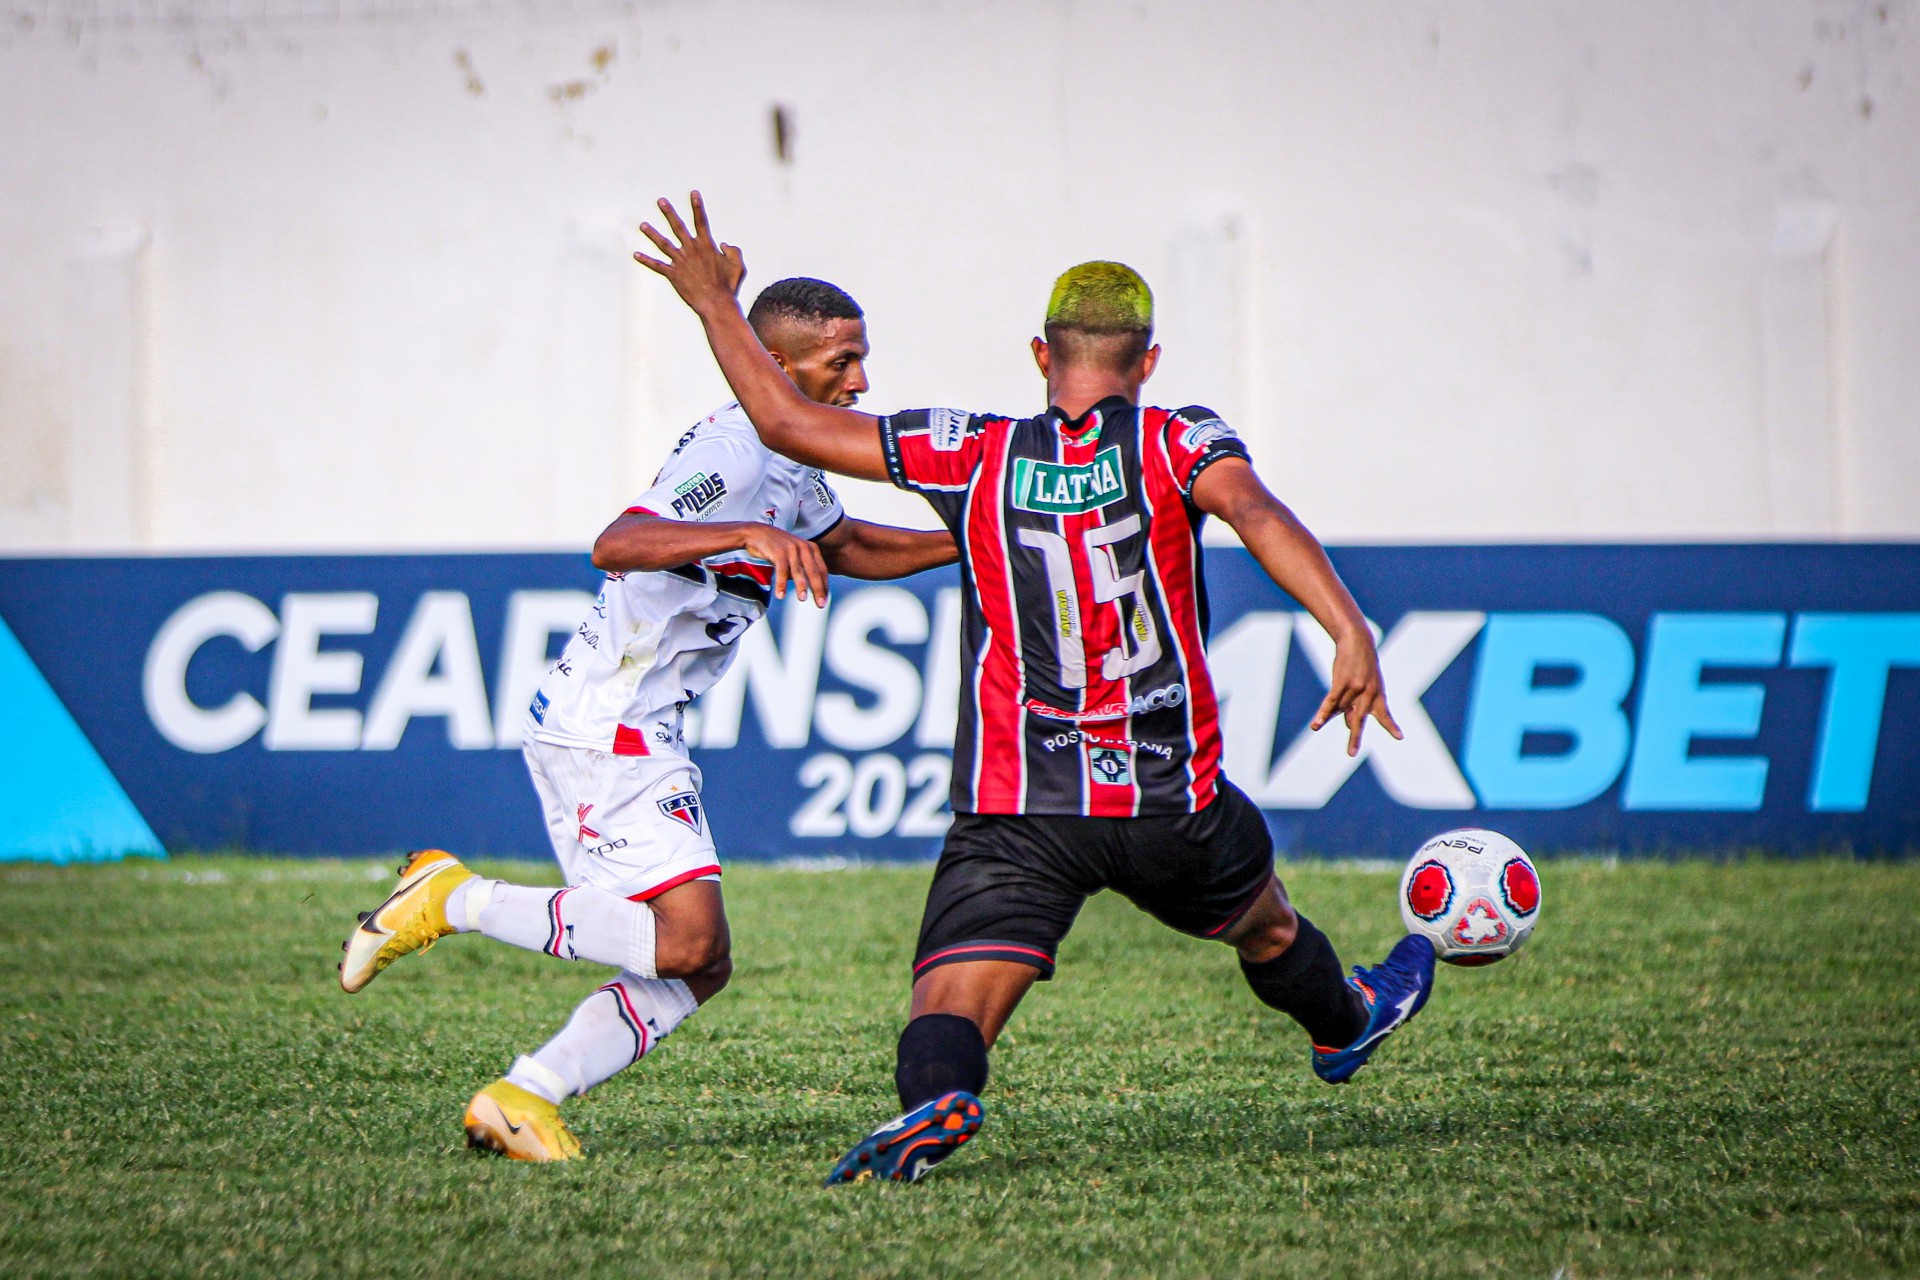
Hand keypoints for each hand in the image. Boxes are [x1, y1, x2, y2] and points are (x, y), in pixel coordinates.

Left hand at [633, 192, 746, 314]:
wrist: (716, 303)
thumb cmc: (727, 286)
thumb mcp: (737, 266)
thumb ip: (733, 251)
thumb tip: (724, 244)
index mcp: (706, 246)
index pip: (701, 221)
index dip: (697, 206)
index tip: (693, 193)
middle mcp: (691, 250)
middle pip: (678, 227)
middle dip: (669, 213)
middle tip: (661, 201)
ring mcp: (681, 262)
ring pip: (663, 244)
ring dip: (652, 234)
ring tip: (643, 225)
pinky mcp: (673, 275)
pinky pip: (657, 266)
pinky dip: (647, 260)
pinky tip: (637, 254)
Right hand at [739, 523, 828, 607]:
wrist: (756, 533)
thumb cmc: (777, 546)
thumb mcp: (794, 555)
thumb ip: (803, 568)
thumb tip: (812, 588)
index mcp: (810, 548)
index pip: (822, 570)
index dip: (824, 586)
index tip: (825, 599)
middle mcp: (803, 547)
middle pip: (813, 572)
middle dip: (817, 589)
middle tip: (820, 603)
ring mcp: (791, 549)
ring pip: (798, 571)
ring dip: (800, 586)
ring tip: (802, 598)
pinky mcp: (778, 552)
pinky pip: (781, 570)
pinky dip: (781, 583)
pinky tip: (780, 595)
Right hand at [1309, 633, 1402, 756]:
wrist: (1357, 640)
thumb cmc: (1361, 664)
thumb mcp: (1367, 683)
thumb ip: (1359, 704)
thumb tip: (1348, 724)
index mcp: (1378, 694)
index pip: (1385, 714)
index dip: (1391, 725)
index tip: (1400, 737)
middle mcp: (1369, 693)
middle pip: (1359, 720)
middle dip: (1355, 737)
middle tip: (1351, 754)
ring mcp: (1356, 688)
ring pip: (1339, 709)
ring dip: (1328, 714)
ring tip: (1317, 724)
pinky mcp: (1342, 683)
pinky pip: (1330, 703)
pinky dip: (1322, 714)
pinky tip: (1316, 724)